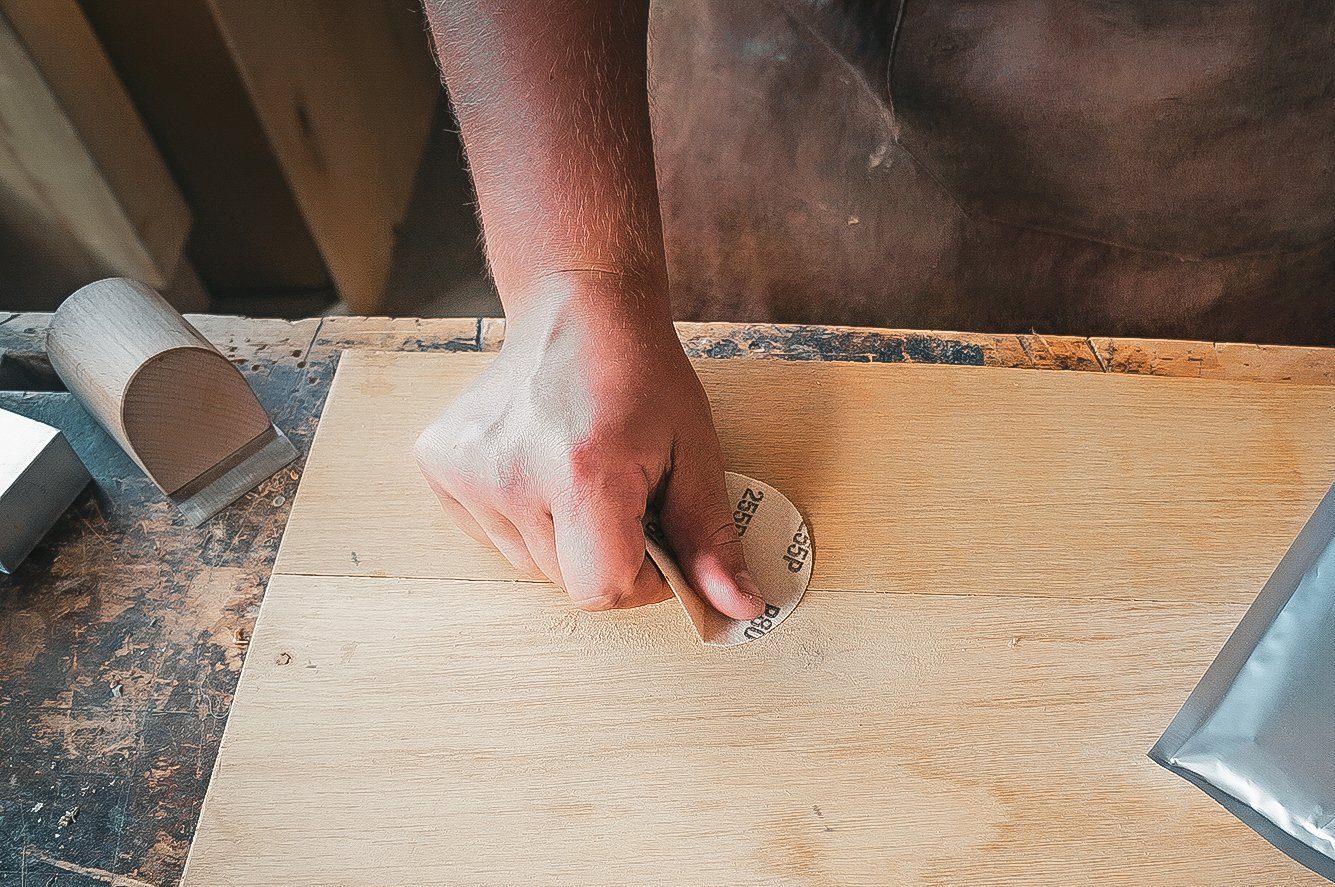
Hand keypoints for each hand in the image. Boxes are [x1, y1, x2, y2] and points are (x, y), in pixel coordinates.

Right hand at [414, 289, 765, 618]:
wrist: (577, 310)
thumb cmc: (639, 373)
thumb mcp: (693, 453)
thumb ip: (709, 538)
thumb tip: (738, 607)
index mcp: (582, 472)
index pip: (602, 589)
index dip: (642, 579)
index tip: (656, 537)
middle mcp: (513, 475)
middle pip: (567, 580)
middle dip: (606, 552)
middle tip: (623, 491)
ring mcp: (467, 470)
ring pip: (528, 563)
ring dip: (564, 538)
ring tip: (579, 473)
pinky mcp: (439, 464)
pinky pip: (490, 535)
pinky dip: (523, 518)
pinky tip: (540, 466)